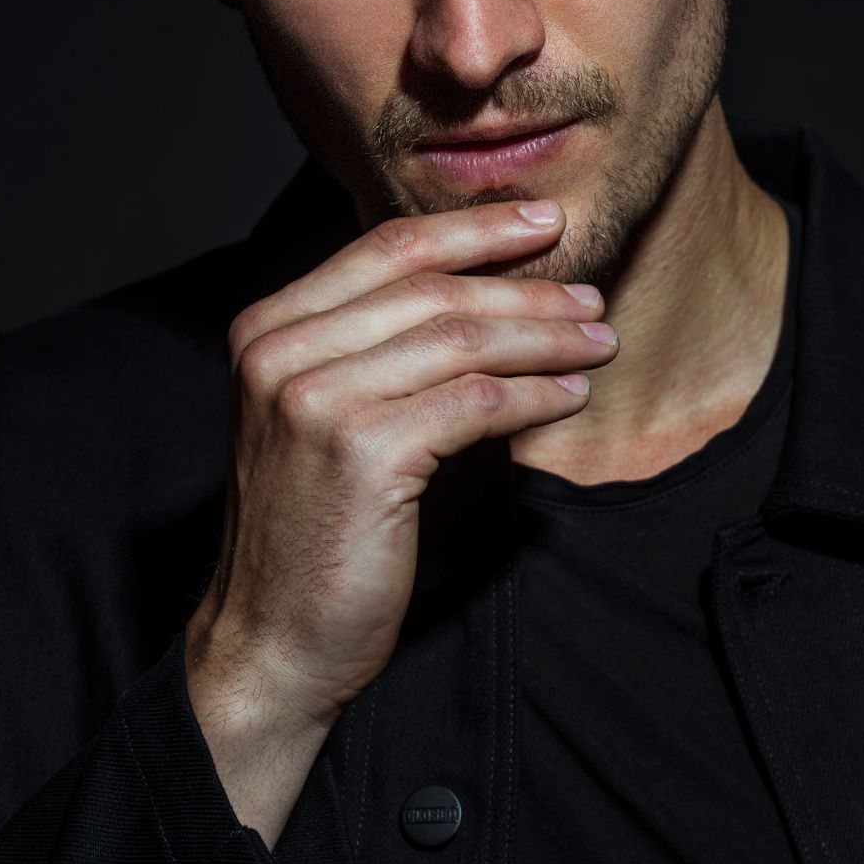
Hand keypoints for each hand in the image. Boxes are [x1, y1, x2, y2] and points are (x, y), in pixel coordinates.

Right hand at [184, 198, 617, 845]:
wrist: (273, 639)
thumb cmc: (310, 535)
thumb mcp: (321, 421)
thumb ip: (372, 354)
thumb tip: (481, 297)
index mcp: (266, 330)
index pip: (383, 250)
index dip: (472, 230)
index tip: (541, 224)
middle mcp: (279, 353)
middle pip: (430, 290)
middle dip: (524, 287)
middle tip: (590, 297)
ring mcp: (315, 401)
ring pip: (460, 340)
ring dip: (544, 337)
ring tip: (598, 341)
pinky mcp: (363, 453)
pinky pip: (475, 403)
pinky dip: (533, 395)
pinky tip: (569, 397)